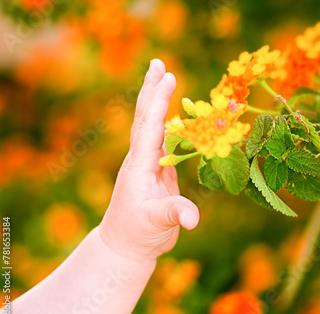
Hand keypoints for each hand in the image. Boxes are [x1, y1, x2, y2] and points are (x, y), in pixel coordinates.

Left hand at [98, 59, 199, 262]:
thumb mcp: (155, 223)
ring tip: (164, 79)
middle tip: (158, 63)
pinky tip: (174, 117)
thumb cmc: (138, 233)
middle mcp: (142, 159)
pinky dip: (168, 123)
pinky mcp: (157, 172)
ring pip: (151, 126)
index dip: (159, 101)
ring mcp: (149, 164)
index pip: (150, 126)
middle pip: (144, 117)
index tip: (169, 76)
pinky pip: (163, 141)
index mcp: (140, 164)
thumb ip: (174, 214)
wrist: (126, 245)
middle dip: (151, 89)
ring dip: (157, 101)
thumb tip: (192, 218)